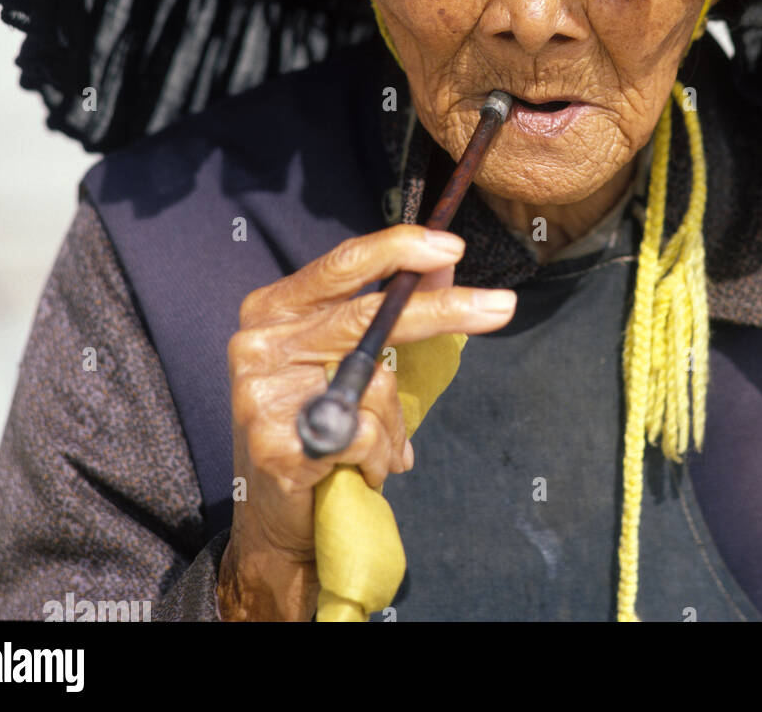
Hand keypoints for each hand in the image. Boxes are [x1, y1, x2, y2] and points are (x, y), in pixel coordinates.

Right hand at [217, 224, 515, 619]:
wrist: (277, 516)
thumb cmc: (320, 425)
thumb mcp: (348, 357)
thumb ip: (390, 308)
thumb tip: (445, 263)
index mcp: (275, 309)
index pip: (343, 264)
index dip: (399, 249)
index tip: (451, 247)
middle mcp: (260, 343)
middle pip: (371, 315)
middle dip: (445, 310)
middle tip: (501, 305)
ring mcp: (263, 394)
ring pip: (376, 383)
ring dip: (395, 425)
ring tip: (377, 449)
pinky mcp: (277, 445)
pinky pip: (366, 435)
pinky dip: (378, 457)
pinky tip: (357, 469)